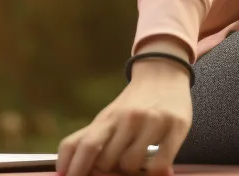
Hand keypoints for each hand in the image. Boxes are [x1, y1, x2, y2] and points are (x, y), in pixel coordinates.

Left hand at [56, 53, 191, 175]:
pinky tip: (156, 164)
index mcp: (107, 117)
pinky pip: (159, 165)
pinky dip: (155, 172)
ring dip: (132, 170)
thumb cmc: (132, 103)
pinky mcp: (175, 127)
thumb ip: (88, 140)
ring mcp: (151, 121)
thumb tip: (63, 169)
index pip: (86, 145)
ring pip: (131, 164)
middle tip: (116, 166)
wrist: (163, 73)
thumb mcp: (108, 116)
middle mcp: (127, 117)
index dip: (75, 167)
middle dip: (108, 171)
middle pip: (106, 161)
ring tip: (139, 160)